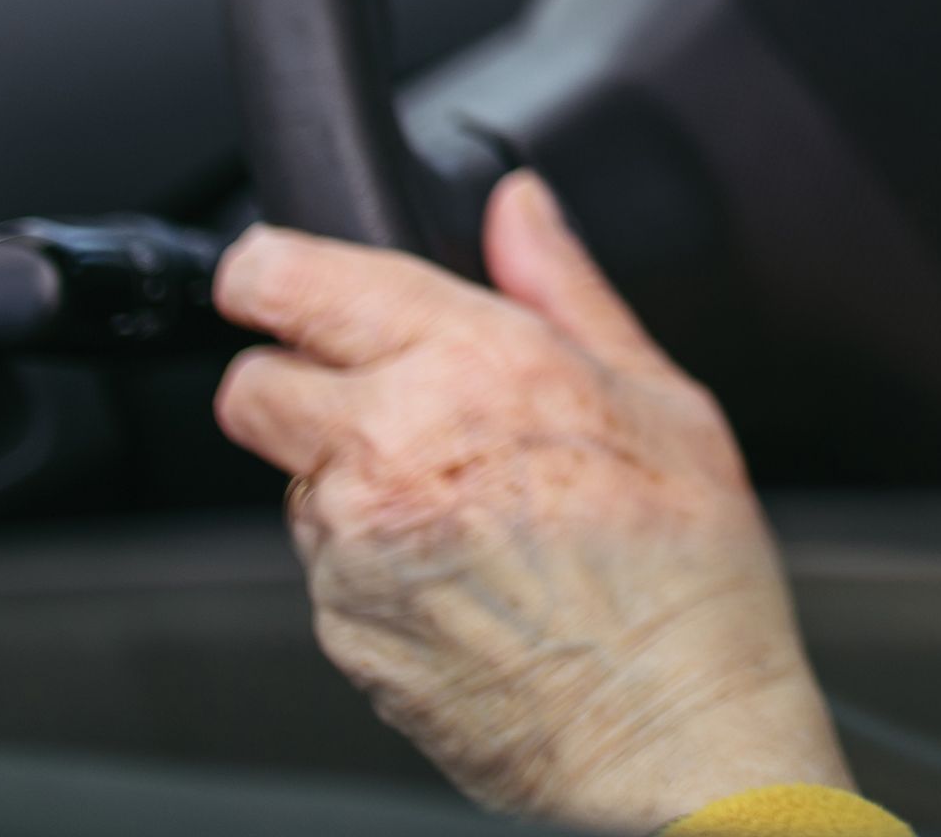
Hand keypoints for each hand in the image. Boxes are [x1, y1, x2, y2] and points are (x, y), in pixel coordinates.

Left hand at [213, 174, 849, 831]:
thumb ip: (565, 288)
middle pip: (253, 385)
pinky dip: (370, 560)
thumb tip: (520, 210)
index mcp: (472, 366)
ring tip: (464, 507)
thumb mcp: (662, 396)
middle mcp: (390, 448)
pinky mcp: (338, 627)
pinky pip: (325, 567)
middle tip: (389, 403)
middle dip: (301, 381)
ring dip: (347, 479)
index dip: (270, 274)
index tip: (279, 280)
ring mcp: (351, 548)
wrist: (672, 731)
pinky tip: (463, 573)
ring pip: (293, 480)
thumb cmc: (686, 575)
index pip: (289, 283)